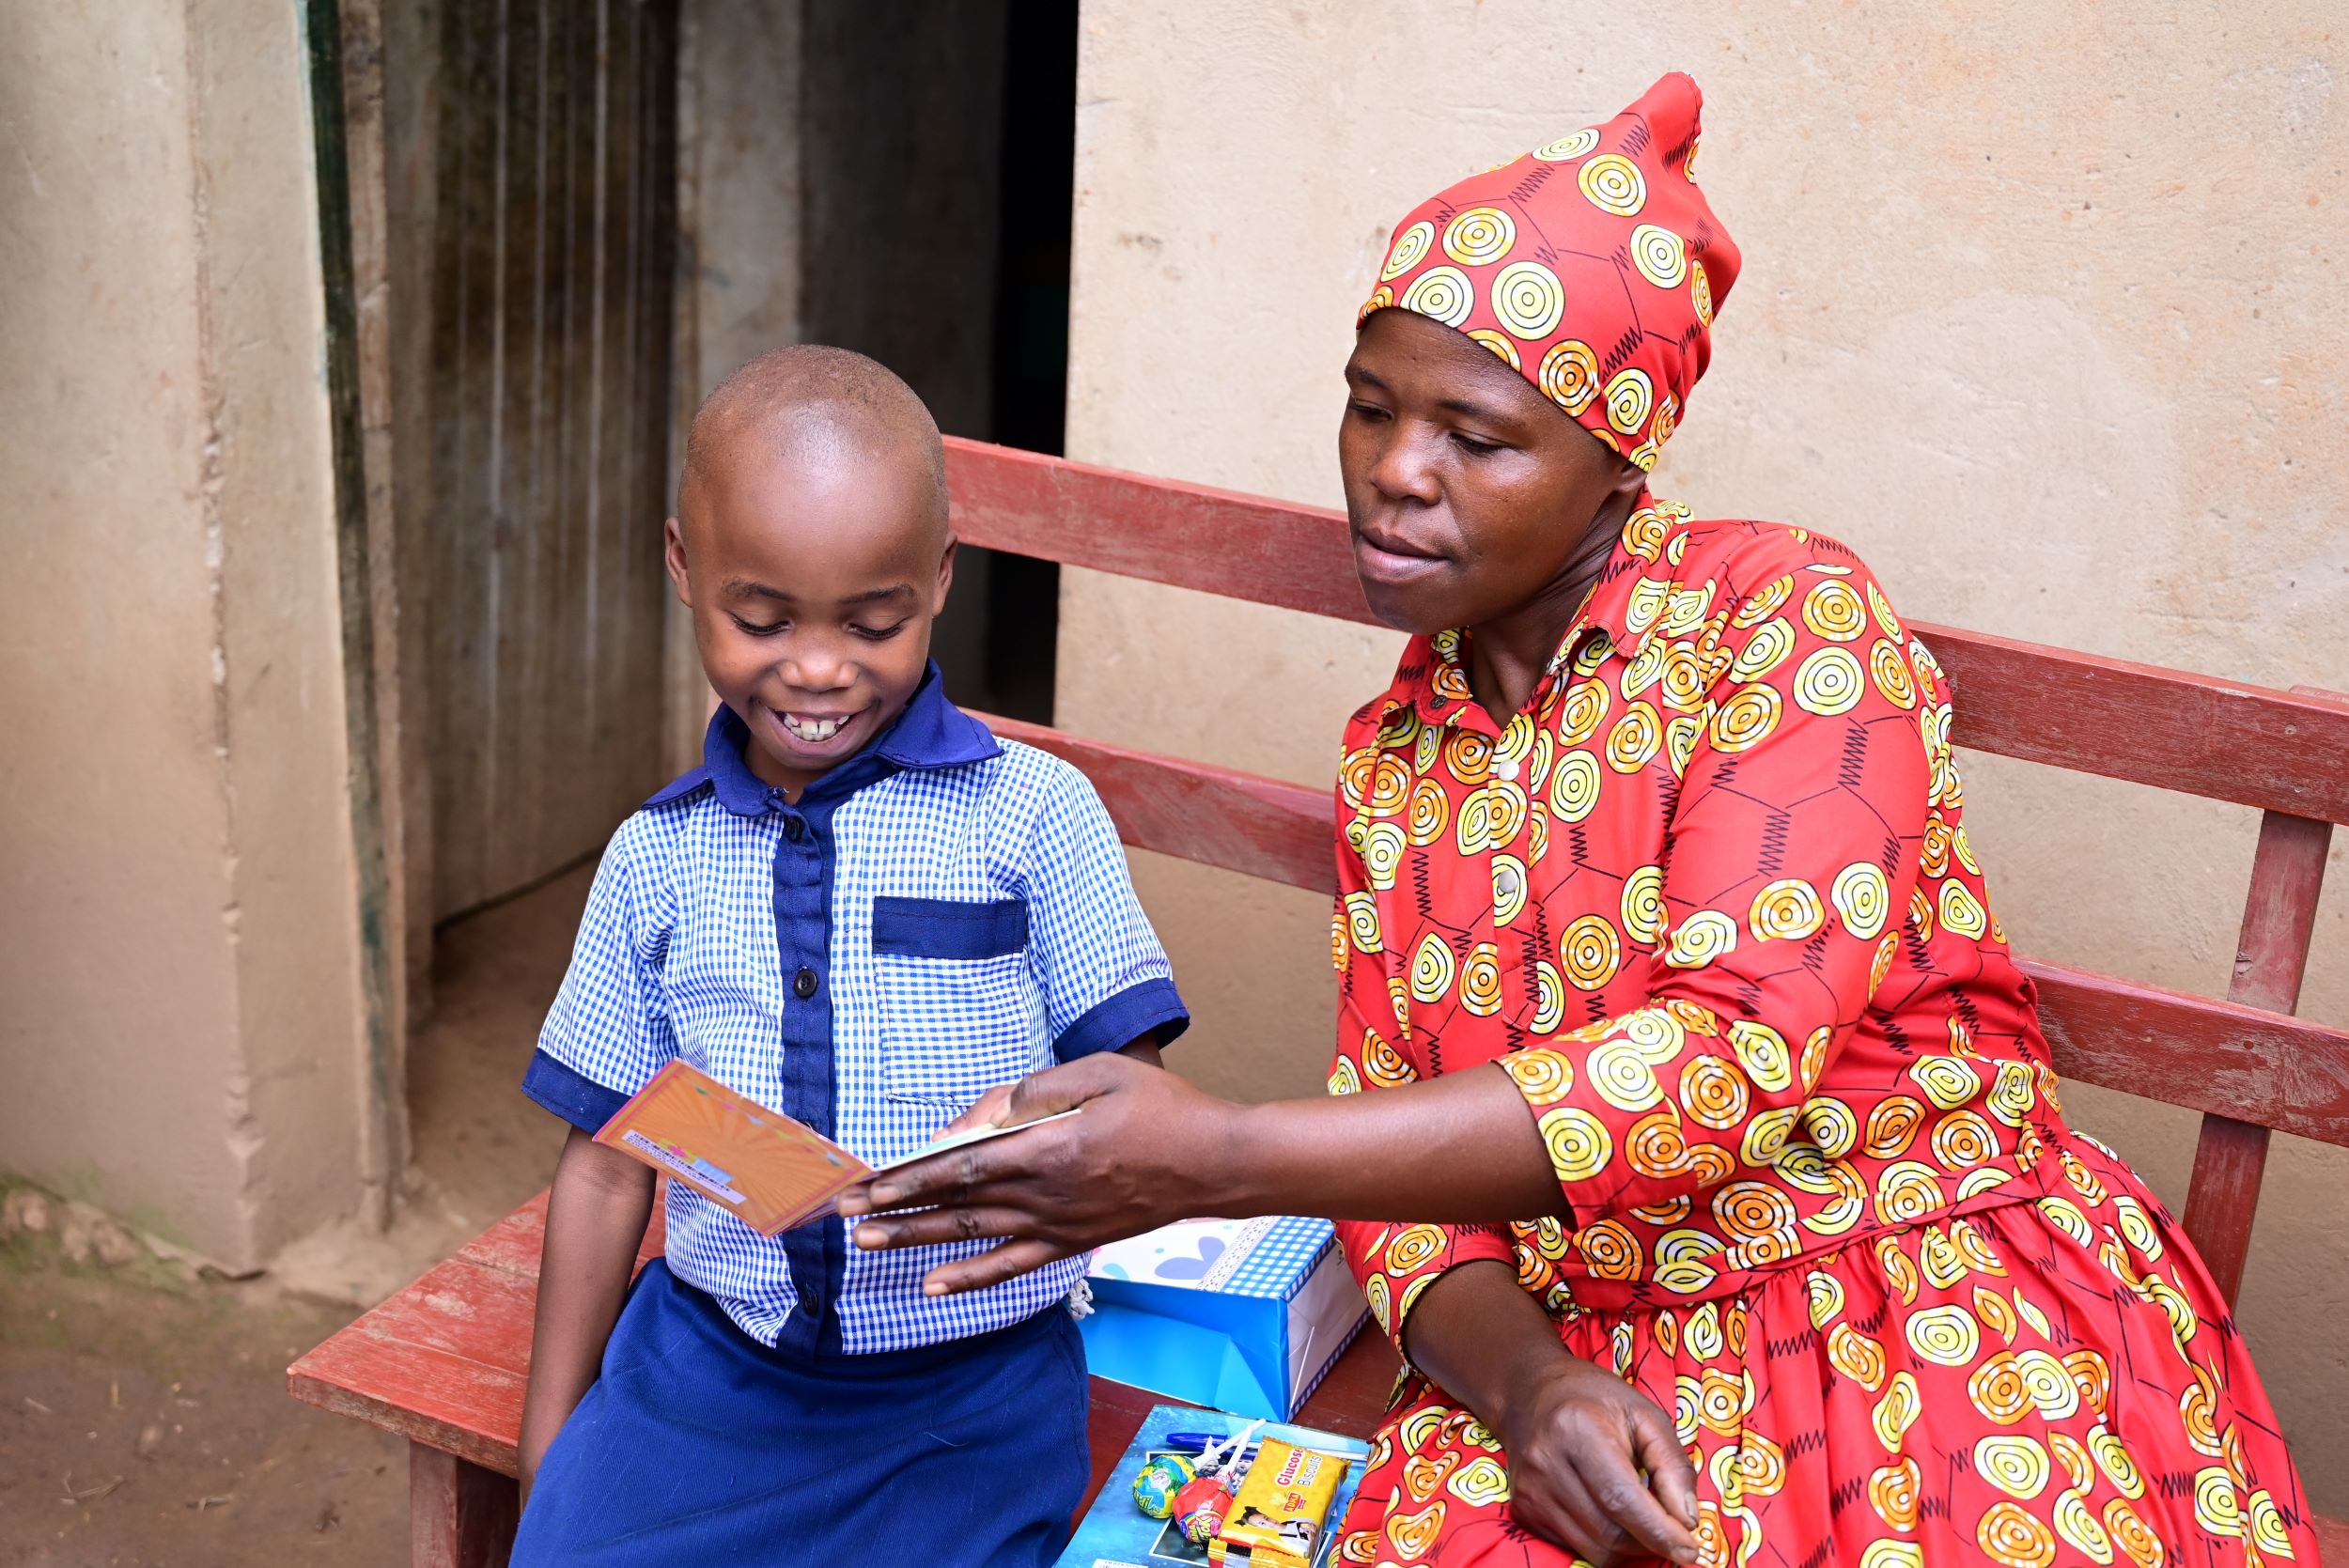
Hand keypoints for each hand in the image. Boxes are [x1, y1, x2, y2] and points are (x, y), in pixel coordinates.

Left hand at [836, 1051, 1238, 1293]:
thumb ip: (1035, 1090)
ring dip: (917, 1239)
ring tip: (869, 1242)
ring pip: (974, 1235)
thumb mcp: (1100, 1072)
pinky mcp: (1073, 1242)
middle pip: (956, 1202)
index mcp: (1050, 1146)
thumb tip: (981, 1114)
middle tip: (845, 1212)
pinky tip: (935, 1285)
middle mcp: (1046, 1193)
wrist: (1216, 1163)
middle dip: (896, 1207)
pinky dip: (971, 1278)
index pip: (962, 1163)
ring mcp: (1058, 1224)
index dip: (910, 1173)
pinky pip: (1013, 1266)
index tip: (868, 1178)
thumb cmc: (1162, 1107)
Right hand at [1493, 1356, 1698, 1566]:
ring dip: (1628, 1546)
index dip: (1659, 1532)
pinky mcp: (1524, 1510)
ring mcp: (1530, 1490)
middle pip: (1610, 1533)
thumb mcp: (1645, 1415)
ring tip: (1636, 1514)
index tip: (1690, 1549)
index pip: (1622, 1499)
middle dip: (1649, 1542)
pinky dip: (1602, 1542)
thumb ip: (1673, 1465)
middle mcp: (1546, 1463)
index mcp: (1578, 1430)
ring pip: (1594, 1550)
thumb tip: (1688, 1520)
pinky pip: (1575, 1548)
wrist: (1528, 1392)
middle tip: (1670, 1528)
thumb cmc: (1594, 1399)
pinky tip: (1606, 1511)